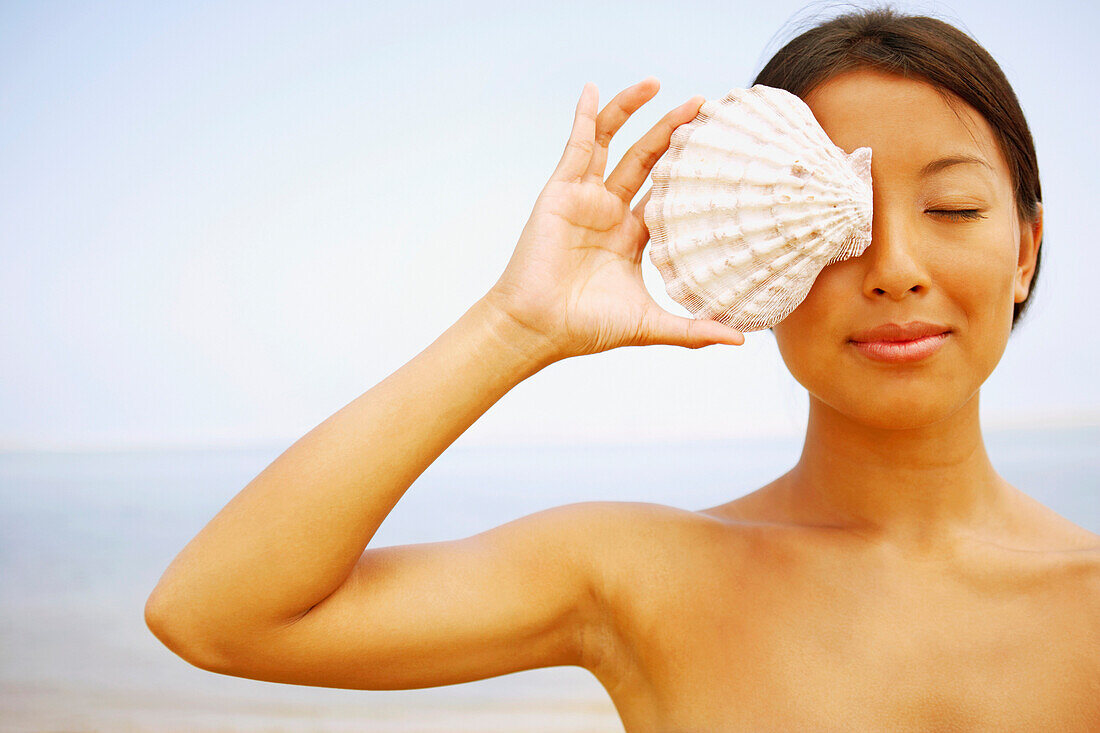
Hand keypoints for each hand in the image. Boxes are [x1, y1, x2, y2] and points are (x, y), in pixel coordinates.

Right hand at [485, 78, 745, 361]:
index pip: (666, 195)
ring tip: (657, 83)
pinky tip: (592, 90)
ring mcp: (585, 199)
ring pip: (612, 144)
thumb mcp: (651, 324)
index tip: (720, 151)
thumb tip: (741, 339)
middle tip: (704, 106)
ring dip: (631, 111)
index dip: (690, 172)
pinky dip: (583, 117)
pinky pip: (575, 146)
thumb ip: (694, 329)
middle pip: (646, 161)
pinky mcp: (561, 191)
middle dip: (673, 132)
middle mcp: (609, 213)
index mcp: (631, 238)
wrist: (539, 328)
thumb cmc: (587, 329)